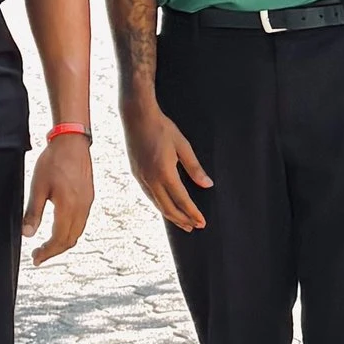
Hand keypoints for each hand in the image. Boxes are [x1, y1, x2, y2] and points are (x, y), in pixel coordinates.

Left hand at [23, 132, 94, 262]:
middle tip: (39, 255)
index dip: (47, 252)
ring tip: (48, 246)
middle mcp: (82, 208)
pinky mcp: (89, 197)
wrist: (72, 142)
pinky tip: (60, 229)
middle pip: (70, 240)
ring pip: (77, 232)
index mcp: (69, 208)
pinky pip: (81, 222)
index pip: (59, 240)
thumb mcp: (37, 187)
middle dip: (54, 251)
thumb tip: (27, 234)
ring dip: (63, 242)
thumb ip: (33, 212)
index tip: (36, 258)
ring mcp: (88, 203)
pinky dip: (70, 232)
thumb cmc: (53, 161)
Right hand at [122, 91, 211, 233]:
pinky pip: (149, 195)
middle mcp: (151, 179)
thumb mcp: (183, 145)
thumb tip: (207, 184)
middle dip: (182, 219)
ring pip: (157, 204)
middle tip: (194, 227)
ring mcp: (141, 177)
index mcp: (165, 173)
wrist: (137, 117)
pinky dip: (159, 205)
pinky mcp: (136, 174)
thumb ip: (195, 168)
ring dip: (170, 215)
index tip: (201, 222)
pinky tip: (164, 206)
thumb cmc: (162, 128)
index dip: (192, 213)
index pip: (182, 200)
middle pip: (168, 207)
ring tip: (181, 222)